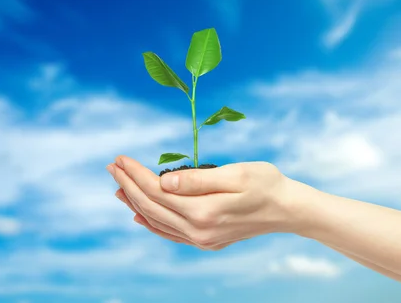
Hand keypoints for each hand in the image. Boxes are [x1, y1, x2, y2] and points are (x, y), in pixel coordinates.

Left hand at [107, 156, 298, 249]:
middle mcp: (198, 231)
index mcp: (203, 211)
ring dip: (134, 202)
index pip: (155, 191)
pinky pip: (169, 233)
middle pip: (151, 206)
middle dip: (128, 185)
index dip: (134, 173)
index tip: (120, 158)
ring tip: (117, 187)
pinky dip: (151, 222)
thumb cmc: (265, 183)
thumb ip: (197, 180)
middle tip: (112, 166)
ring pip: (156, 221)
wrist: (288, 209)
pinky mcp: (206, 241)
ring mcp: (201, 239)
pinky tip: (138, 214)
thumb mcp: (234, 173)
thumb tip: (163, 183)